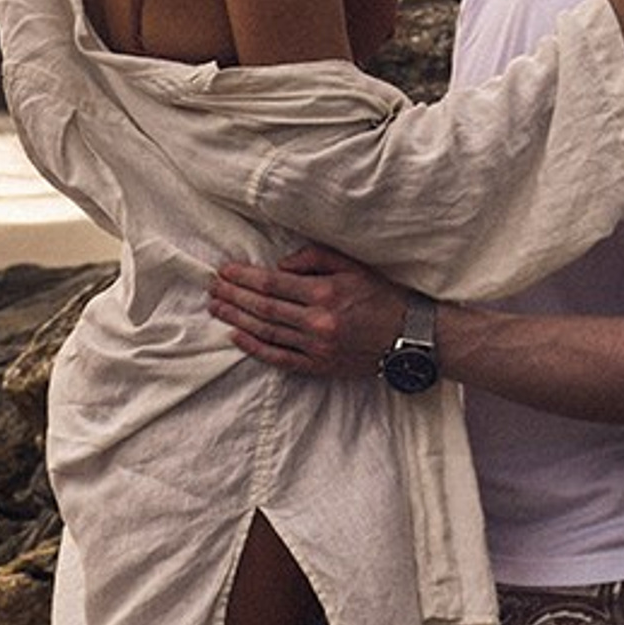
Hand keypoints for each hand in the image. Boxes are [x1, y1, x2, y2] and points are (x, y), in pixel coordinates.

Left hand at [208, 243, 403, 376]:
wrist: (412, 337)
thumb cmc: (381, 296)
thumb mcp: (353, 267)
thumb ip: (315, 258)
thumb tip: (278, 266)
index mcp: (325, 293)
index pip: (271, 284)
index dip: (243, 277)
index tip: (223, 271)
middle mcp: (317, 321)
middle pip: (263, 307)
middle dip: (233, 296)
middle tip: (211, 288)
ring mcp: (317, 347)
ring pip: (266, 331)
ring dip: (237, 319)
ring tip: (216, 308)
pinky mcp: (319, 366)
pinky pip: (279, 357)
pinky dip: (254, 347)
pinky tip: (236, 336)